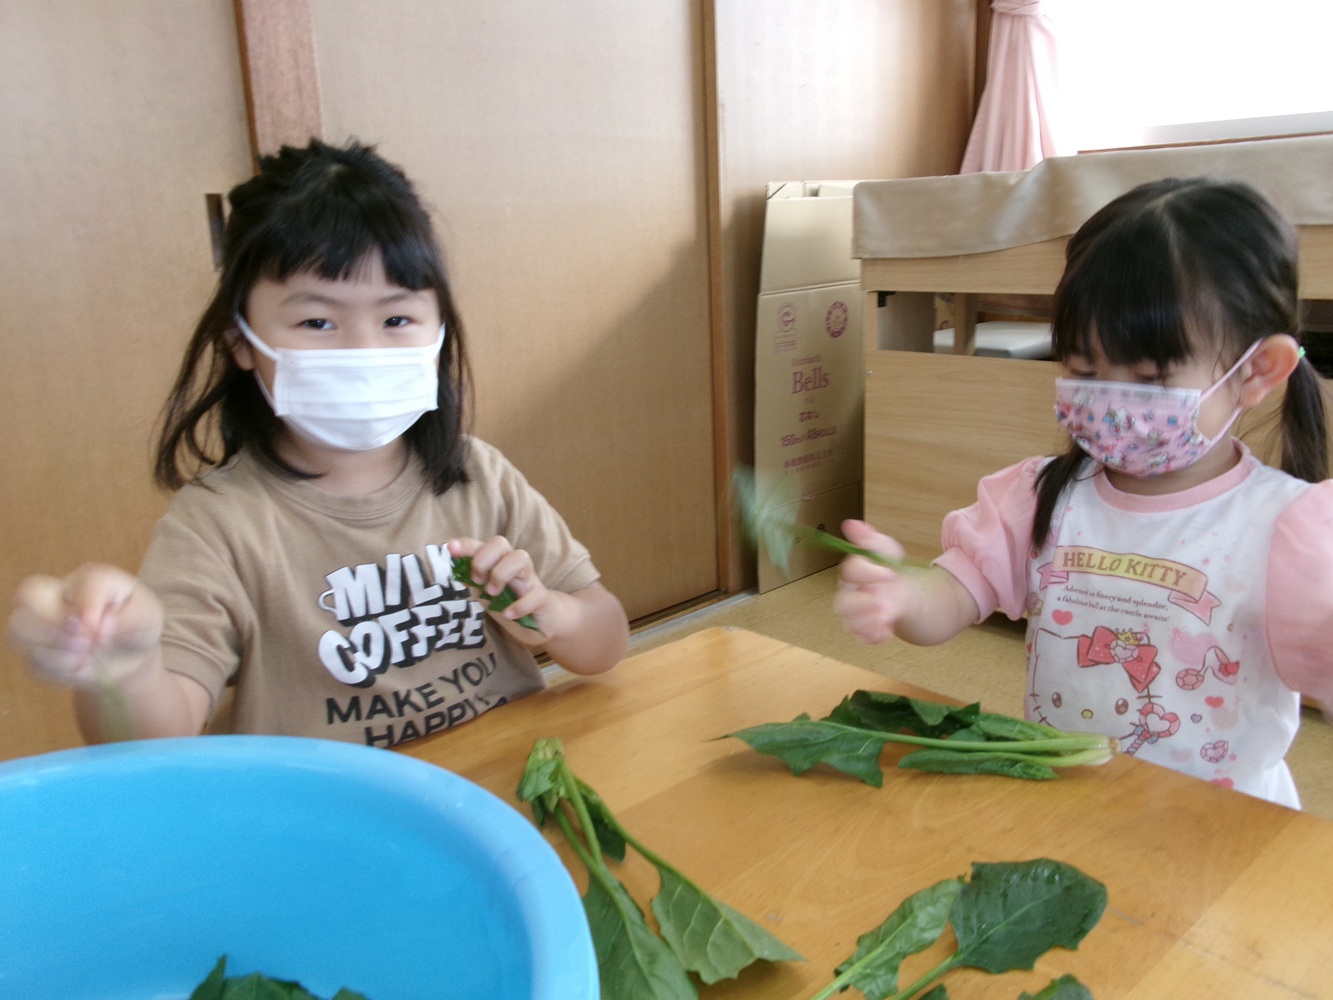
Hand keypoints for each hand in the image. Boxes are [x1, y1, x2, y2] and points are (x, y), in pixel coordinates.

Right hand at [8, 564, 163, 687]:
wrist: (132, 656)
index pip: (75, 583)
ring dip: (52, 648)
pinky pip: (33, 663)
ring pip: (18, 630)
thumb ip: (127, 619)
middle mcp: (57, 597)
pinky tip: (81, 667)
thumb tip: (98, 627)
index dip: (83, 607)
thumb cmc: (138, 625)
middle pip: (26, 597)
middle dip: (53, 623)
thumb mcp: (146, 617)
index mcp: (87, 581)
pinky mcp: (39, 655)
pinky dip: (58, 670)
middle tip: (85, 641)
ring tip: (84, 656)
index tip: (101, 629)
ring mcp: (43, 626)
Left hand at [447, 536, 565, 642]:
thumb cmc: (512, 602)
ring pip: (520, 557)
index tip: (450, 549)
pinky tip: (508, 614)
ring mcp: (529, 579)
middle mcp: (513, 565)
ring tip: (493, 594)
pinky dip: (520, 606)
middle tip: (478, 580)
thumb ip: (474, 582)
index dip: (466, 545)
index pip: (481, 546)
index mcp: (498, 563)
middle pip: (500, 542)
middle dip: (483, 559)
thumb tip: (454, 572)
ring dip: (501, 574)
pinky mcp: (542, 597)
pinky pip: (535, 594)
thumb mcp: (488, 593)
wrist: (544, 619)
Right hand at [832, 520, 919, 644]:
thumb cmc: (888, 567)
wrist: (903, 591)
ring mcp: (855, 614)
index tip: (891, 573)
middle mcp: (848, 595)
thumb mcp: (884, 549)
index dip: (869, 573)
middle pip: (842, 604)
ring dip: (868, 622)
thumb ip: (868, 539)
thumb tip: (851, 523)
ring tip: (886, 615)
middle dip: (862, 605)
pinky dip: (875, 636)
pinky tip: (888, 630)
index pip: (851, 572)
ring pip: (850, 623)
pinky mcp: (864, 630)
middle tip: (882, 603)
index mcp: (851, 573)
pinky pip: (863, 638)